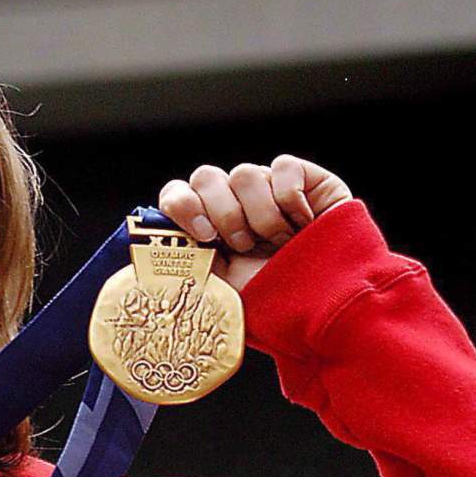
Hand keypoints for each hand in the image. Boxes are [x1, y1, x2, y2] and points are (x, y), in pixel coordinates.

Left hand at [158, 155, 351, 289]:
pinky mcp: (303, 178)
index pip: (177, 193)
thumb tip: (150, 237)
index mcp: (207, 225)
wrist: (326, 308)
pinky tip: (303, 225)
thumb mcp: (218, 287)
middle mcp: (234, 201)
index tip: (202, 235)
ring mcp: (267, 187)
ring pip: (245, 172)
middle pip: (206, 176)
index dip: (182, 205)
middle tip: (244, 245)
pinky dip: (292, 201)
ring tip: (278, 243)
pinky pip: (283, 168)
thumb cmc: (271, 301)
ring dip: (260, 216)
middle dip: (223, 214)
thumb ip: (186, 259)